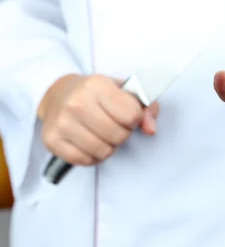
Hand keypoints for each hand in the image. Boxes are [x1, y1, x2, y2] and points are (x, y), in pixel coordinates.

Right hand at [38, 74, 158, 165]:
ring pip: (103, 151)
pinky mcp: (52, 140)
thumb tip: (151, 129)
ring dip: (108, 147)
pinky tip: (90, 143)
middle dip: (122, 134)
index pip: (132, 115)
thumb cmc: (97, 94)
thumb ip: (147, 108)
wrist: (59, 93)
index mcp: (97, 85)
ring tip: (103, 134)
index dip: (134, 119)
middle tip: (114, 125)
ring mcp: (62, 123)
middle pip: (118, 136)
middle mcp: (76, 102)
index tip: (126, 114)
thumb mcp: (124, 91)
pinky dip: (92, 157)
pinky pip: (85, 161)